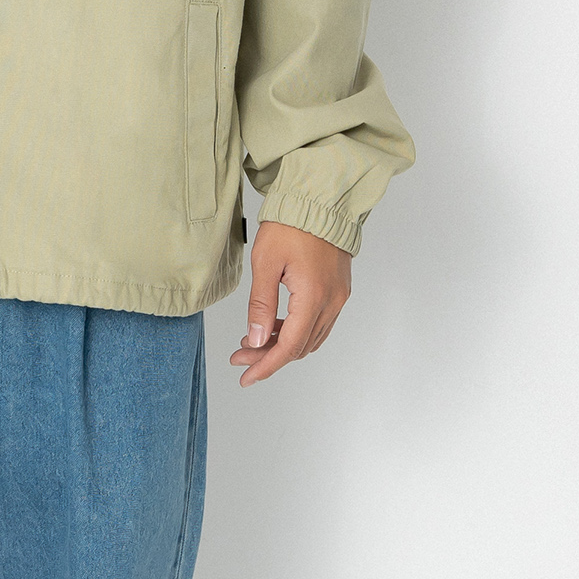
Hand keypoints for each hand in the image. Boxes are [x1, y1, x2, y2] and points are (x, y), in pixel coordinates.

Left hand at [228, 220, 351, 385]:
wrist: (321, 200)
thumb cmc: (291, 225)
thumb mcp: (265, 263)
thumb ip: (261, 305)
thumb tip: (256, 341)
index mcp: (313, 298)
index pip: (289, 347)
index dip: (266, 366)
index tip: (246, 378)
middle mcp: (331, 302)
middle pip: (300, 347)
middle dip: (268, 357)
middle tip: (240, 357)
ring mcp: (338, 297)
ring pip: (310, 338)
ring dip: (282, 346)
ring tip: (252, 342)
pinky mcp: (338, 290)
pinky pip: (318, 323)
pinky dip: (296, 331)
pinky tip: (274, 326)